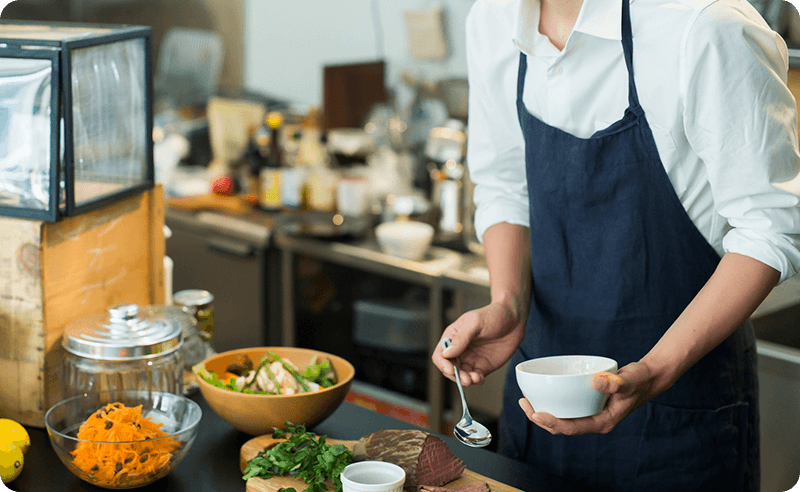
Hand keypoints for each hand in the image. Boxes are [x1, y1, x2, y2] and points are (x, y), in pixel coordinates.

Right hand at [432, 302, 525, 385]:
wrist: (514, 319)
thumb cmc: (493, 314)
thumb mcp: (475, 322)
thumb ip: (461, 338)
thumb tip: (447, 353)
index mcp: (453, 337)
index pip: (440, 354)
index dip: (442, 363)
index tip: (450, 369)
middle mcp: (460, 349)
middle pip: (449, 368)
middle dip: (455, 375)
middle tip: (465, 378)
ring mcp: (471, 358)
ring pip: (461, 375)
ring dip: (465, 380)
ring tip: (474, 379)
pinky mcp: (483, 366)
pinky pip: (475, 377)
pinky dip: (475, 381)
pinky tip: (480, 378)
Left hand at [518, 360, 666, 434]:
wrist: (647, 377)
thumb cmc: (640, 380)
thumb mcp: (629, 380)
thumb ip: (616, 382)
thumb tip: (596, 381)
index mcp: (602, 422)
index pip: (571, 428)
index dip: (551, 422)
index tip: (535, 413)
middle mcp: (594, 420)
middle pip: (562, 425)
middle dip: (540, 417)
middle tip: (523, 402)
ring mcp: (591, 413)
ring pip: (562, 417)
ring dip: (543, 411)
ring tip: (526, 399)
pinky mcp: (588, 404)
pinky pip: (567, 407)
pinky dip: (553, 402)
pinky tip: (543, 392)